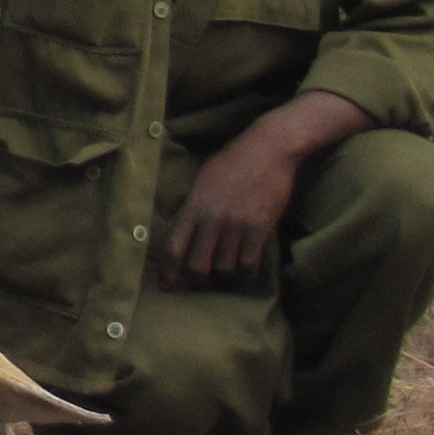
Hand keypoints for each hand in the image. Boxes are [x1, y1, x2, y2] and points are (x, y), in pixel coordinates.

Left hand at [160, 132, 300, 287]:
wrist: (268, 149)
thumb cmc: (232, 161)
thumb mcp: (202, 181)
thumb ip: (193, 207)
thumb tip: (185, 232)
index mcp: (193, 205)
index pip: (173, 246)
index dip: (167, 271)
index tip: (165, 285)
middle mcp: (212, 218)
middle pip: (197, 265)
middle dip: (196, 280)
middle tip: (199, 282)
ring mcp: (237, 224)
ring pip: (224, 268)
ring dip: (223, 277)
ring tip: (224, 274)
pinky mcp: (260, 227)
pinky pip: (249, 263)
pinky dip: (246, 273)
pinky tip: (245, 271)